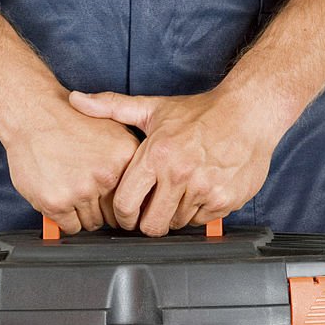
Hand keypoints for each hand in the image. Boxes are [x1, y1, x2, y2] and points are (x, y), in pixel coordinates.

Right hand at [2, 92, 139, 233]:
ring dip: (83, 214)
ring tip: (72, 192)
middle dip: (103, 209)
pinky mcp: (56, 203)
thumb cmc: (68, 119)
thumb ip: (130, 157)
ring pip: (92, 223)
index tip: (115, 200)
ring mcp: (80, 191)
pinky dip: (65, 219)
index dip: (123, 201)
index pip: (135, 198)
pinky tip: (61, 200)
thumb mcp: (112, 126)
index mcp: (125, 157)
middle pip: (114, 215)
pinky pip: (70, 227)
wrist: (32, 114)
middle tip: (89, 195)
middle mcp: (106, 175)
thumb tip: (142, 188)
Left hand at [68, 84, 288, 235]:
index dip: (122, 215)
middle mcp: (179, 174)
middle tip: (151, 211)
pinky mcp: (225, 200)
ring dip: (174, 215)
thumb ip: (111, 107)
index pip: (125, 203)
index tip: (126, 213)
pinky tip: (199, 192)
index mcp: (156, 155)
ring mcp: (204, 189)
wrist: (249, 112)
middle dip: (147, 223)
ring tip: (179, 194)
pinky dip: (198, 213)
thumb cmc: (200, 112)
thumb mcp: (153, 108)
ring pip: (177, 224)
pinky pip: (202, 222)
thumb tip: (75, 99)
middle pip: (150, 225)